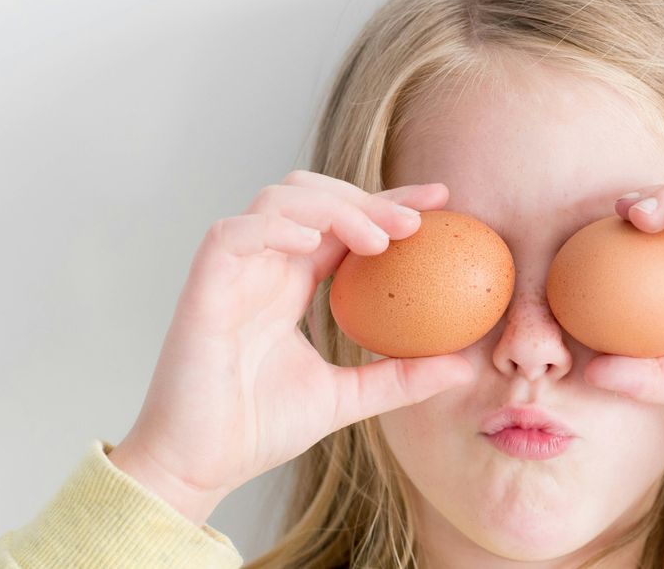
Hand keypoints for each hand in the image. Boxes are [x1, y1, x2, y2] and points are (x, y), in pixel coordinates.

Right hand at [109, 171, 474, 524]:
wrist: (198, 468)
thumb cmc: (258, 430)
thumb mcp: (348, 398)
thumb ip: (401, 377)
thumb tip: (465, 368)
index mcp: (291, 284)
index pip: (344, 224)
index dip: (389, 203)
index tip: (441, 202)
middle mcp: (263, 268)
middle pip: (314, 195)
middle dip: (367, 198)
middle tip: (417, 221)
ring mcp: (232, 273)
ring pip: (277, 200)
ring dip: (332, 206)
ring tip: (377, 240)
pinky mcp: (203, 287)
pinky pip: (233, 234)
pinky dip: (274, 226)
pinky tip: (313, 240)